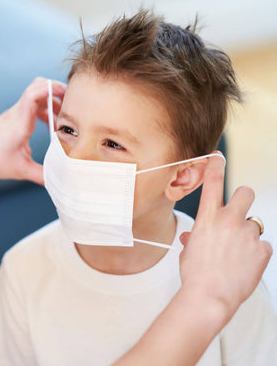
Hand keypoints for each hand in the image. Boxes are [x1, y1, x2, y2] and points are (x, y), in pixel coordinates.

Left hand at [0, 77, 65, 184]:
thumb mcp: (20, 170)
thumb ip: (42, 174)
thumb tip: (60, 179)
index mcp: (20, 121)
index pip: (34, 92)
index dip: (52, 88)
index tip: (67, 95)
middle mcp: (17, 113)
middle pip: (37, 86)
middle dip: (56, 92)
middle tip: (70, 108)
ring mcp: (13, 114)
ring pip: (36, 96)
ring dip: (51, 103)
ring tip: (62, 122)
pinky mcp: (11, 119)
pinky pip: (31, 107)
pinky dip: (44, 111)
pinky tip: (49, 127)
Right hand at [178, 153, 271, 320]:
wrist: (209, 296)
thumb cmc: (194, 275)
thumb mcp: (188, 252)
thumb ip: (195, 238)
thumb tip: (194, 236)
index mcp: (208, 218)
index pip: (212, 182)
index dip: (215, 164)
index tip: (216, 156)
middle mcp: (230, 221)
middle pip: (245, 193)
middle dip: (243, 199)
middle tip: (238, 213)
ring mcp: (248, 234)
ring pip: (255, 224)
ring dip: (247, 234)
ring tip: (237, 253)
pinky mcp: (263, 250)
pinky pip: (262, 246)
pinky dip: (255, 254)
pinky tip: (244, 265)